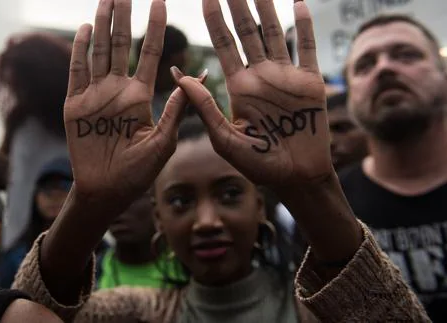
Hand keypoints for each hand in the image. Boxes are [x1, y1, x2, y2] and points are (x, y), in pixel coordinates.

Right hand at [64, 0, 191, 207]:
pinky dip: (81, 50)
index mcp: (140, 95)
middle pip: (122, 44)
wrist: (106, 190)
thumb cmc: (138, 172)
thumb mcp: (163, 142)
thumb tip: (195, 79)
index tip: (160, 1)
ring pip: (99, 51)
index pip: (149, 53)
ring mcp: (95, 95)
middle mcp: (118, 89)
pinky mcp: (75, 105)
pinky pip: (77, 72)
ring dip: (103, 25)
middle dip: (124, 16)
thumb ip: (176, 111)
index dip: (155, 27)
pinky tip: (86, 29)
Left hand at [177, 0, 329, 189]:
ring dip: (267, 7)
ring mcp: (285, 77)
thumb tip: (178, 76)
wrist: (295, 177)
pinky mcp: (310, 83)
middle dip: (237, 5)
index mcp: (238, 87)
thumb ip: (204, 108)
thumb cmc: (258, 164)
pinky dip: (304, 26)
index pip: (223, 44)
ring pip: (274, 33)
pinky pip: (306, 48)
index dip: (214, 20)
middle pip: (247, 31)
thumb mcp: (225, 138)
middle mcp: (260, 76)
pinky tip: (298, 3)